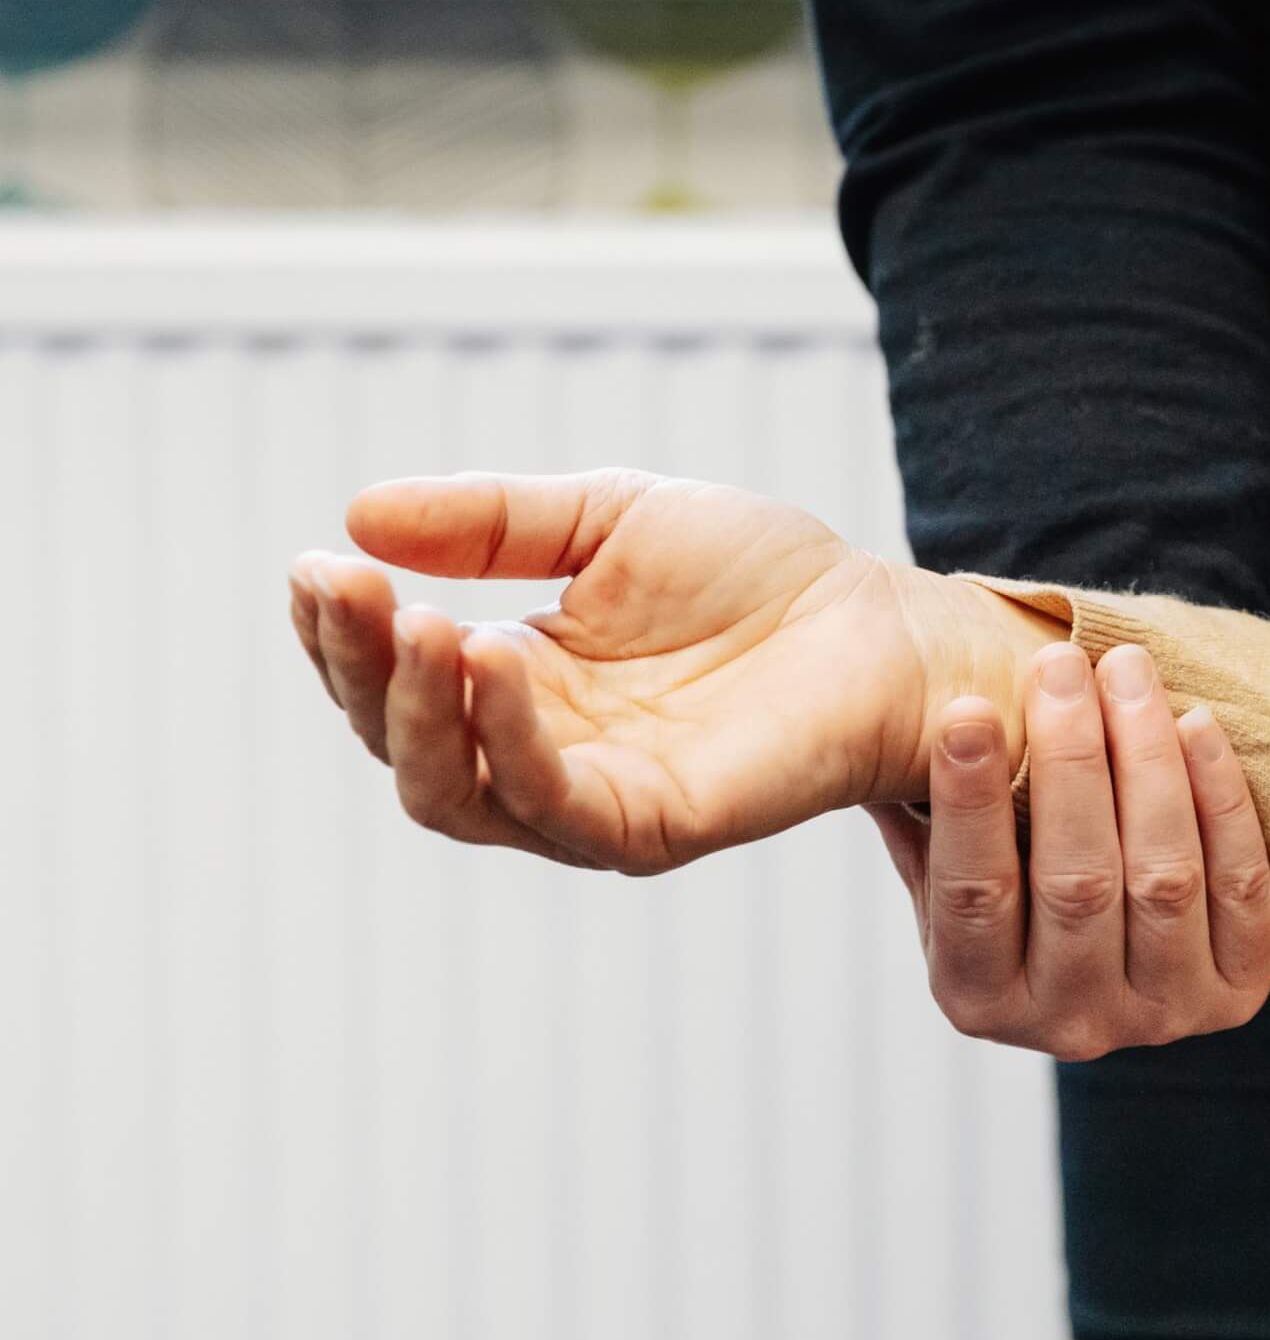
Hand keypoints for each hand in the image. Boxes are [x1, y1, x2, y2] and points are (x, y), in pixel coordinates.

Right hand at [285, 468, 1061, 873]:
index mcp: (519, 687)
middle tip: (347, 587)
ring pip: (457, 796)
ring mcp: (595, 801)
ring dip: (420, 712)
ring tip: (418, 623)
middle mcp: (542, 756)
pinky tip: (500, 662)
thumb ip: (491, 522)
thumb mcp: (606, 519)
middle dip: (360, 670)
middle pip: (403, 748)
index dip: (341, 631)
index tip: (316, 562)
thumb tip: (355, 515)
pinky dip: (515, 743)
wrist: (884, 621)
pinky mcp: (659, 825)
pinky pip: (558, 807)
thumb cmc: (760, 579)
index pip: (393, 681)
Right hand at [864, 640, 1269, 1059]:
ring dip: (1149, 762)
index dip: (970, 801)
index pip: (972, 895)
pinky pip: (1242, 890)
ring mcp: (1161, 1016)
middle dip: (1070, 760)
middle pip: (1077, 883)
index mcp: (977, 998)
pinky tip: (1196, 724)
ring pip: (1162, 878)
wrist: (1118, 943)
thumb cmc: (1010, 876)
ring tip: (1127, 670)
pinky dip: (1224, 802)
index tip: (965, 708)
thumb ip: (912, 803)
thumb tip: (857, 706)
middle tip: (1058, 663)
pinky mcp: (1238, 993)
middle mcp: (1068, 1026)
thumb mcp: (942, 859)